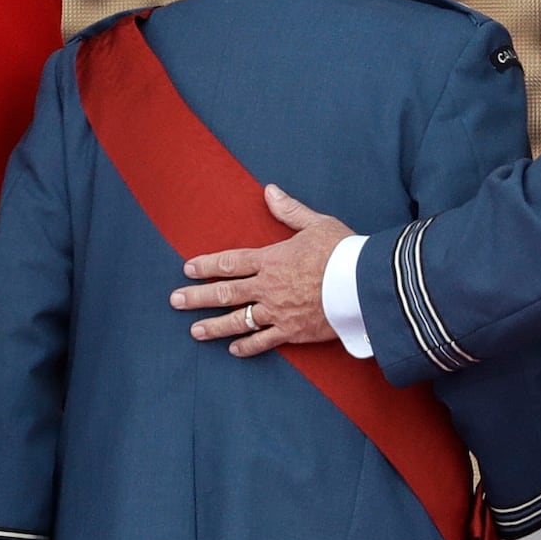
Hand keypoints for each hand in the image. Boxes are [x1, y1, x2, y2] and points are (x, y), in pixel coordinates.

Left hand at [167, 185, 350, 355]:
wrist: (365, 284)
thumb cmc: (344, 251)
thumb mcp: (317, 224)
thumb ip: (290, 211)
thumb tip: (269, 190)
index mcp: (271, 260)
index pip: (229, 263)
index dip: (206, 266)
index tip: (187, 269)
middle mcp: (268, 287)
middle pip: (224, 293)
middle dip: (196, 298)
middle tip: (175, 301)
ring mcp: (277, 312)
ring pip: (237, 321)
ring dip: (213, 326)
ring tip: (194, 331)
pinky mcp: (292, 331)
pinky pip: (263, 341)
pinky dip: (247, 346)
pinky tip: (233, 350)